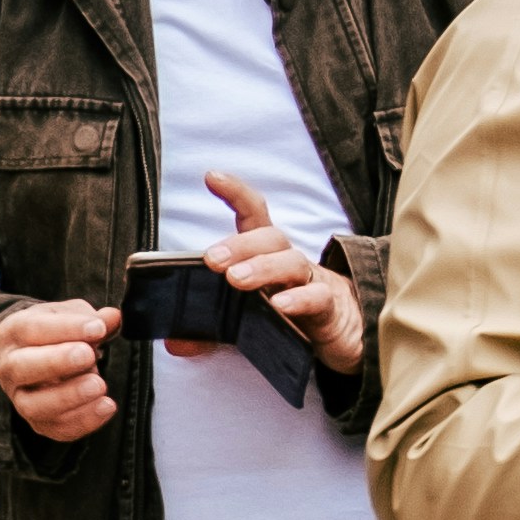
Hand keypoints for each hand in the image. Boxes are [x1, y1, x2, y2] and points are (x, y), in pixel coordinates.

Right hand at [0, 295, 118, 443]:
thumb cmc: (58, 333)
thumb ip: (93, 318)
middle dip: (56, 362)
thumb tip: (112, 318)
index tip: (97, 327)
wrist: (46, 358)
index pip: (30, 329)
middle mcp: (9, 367)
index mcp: (13, 333)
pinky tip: (106, 406)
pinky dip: (83, 420)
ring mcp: (20, 399)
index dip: (65, 328)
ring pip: (33, 405)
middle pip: (21, 368)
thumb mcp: (72, 316)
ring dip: (68, 397)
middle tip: (87, 355)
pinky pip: (57, 428)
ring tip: (99, 385)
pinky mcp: (39, 423)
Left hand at [197, 169, 363, 377]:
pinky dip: (299, 300)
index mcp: (267, 257)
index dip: (235, 193)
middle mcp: (289, 263)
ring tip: (236, 280)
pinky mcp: (330, 310)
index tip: (212, 177)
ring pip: (293, 263)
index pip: (253, 217)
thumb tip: (175, 343)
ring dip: (263, 268)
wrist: (343, 338)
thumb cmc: (291, 318)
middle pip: (270, 238)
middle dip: (240, 244)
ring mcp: (312, 284)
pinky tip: (280, 306)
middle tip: (211, 258)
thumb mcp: (247, 324)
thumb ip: (213, 331)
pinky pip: (317, 298)